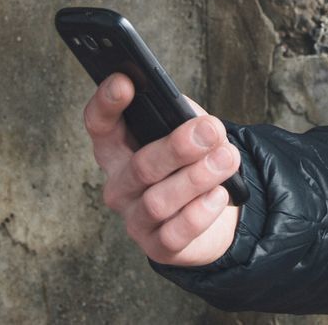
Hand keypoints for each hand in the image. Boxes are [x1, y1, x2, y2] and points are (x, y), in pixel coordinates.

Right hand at [83, 74, 240, 265]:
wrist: (210, 212)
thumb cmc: (190, 161)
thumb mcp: (185, 129)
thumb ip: (183, 117)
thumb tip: (199, 122)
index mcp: (118, 148)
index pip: (100, 125)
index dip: (107, 103)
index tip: (125, 81)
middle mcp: (119, 185)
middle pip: (141, 165)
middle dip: (178, 146)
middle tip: (211, 130)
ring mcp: (135, 219)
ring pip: (160, 200)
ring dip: (198, 177)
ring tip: (227, 159)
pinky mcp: (157, 247)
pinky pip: (176, 232)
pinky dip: (200, 212)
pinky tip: (219, 194)